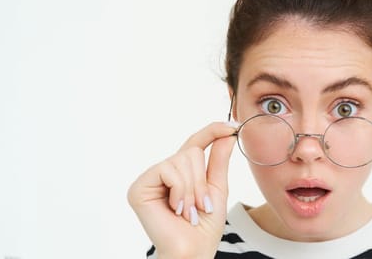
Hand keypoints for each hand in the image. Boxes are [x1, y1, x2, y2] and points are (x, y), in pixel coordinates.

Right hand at [127, 122, 237, 258]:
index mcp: (181, 172)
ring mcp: (150, 179)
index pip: (196, 143)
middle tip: (202, 206)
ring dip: (193, 190)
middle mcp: (164, 172)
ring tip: (190, 212)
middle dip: (202, 180)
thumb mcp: (216, 189)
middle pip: (191, 151)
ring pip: (181, 160)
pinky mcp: (138, 187)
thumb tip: (227, 134)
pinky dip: (180, 191)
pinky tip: (176, 209)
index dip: (213, 131)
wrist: (192, 250)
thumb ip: (219, 161)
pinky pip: (168, 170)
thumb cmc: (204, 226)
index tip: (233, 126)